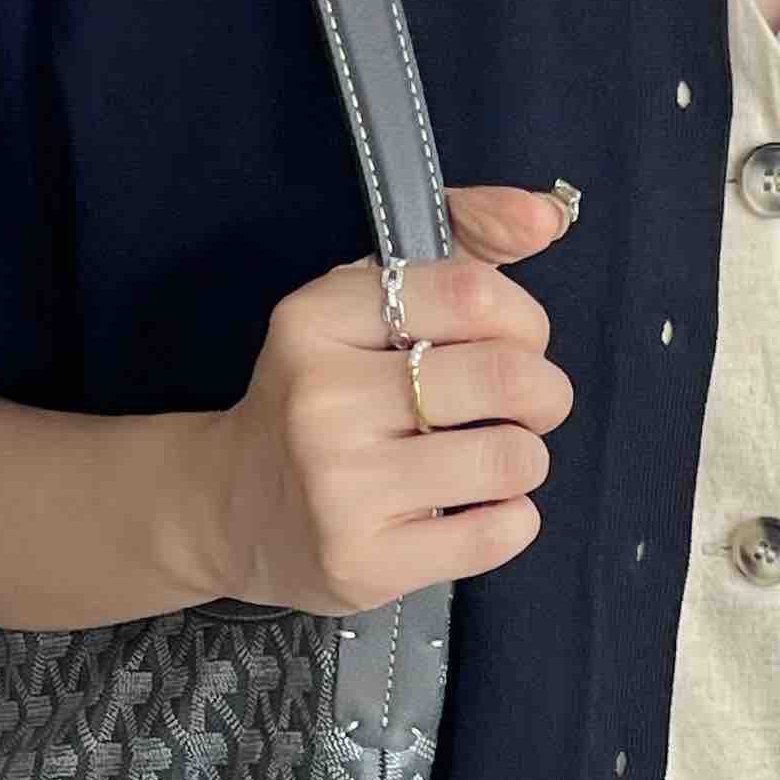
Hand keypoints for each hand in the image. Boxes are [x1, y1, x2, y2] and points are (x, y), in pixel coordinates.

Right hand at [188, 183, 577, 613]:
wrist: (231, 506)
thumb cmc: (322, 393)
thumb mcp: (365, 301)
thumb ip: (461, 243)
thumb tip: (548, 216)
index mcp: (319, 318)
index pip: (473, 294)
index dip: (525, 320)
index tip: (517, 344)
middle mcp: (323, 399)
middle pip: (504, 378)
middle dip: (544, 393)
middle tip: (528, 408)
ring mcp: (341, 488)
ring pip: (509, 459)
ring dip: (528, 458)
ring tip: (495, 460)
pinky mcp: (367, 563)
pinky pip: (497, 534)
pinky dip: (514, 518)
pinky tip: (479, 508)